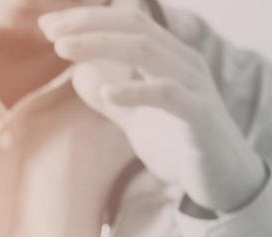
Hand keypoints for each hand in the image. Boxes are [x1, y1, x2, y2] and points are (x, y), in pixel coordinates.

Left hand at [42, 6, 267, 214]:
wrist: (224, 181)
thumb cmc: (182, 146)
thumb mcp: (138, 120)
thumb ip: (113, 98)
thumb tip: (79, 78)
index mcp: (168, 58)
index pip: (126, 23)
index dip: (87, 20)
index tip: (47, 26)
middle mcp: (183, 62)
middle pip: (133, 27)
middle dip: (88, 24)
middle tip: (48, 30)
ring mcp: (193, 85)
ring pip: (146, 51)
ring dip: (101, 46)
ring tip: (63, 50)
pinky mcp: (199, 114)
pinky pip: (166, 94)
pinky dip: (135, 91)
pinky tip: (106, 94)